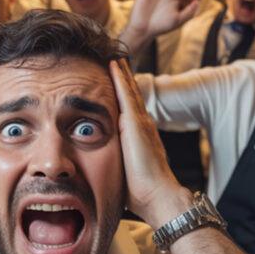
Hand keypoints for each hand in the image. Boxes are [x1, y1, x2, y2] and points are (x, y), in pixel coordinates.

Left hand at [109, 58, 188, 225]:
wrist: (158, 197)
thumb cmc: (141, 194)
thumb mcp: (124, 173)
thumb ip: (115, 165)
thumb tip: (96, 175)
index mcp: (138, 138)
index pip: (128, 111)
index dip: (122, 97)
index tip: (115, 84)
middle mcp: (142, 126)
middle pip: (130, 96)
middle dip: (123, 79)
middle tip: (115, 60)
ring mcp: (141, 123)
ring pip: (129, 91)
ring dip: (122, 73)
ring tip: (115, 56)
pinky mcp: (136, 123)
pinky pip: (126, 94)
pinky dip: (120, 78)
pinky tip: (114, 64)